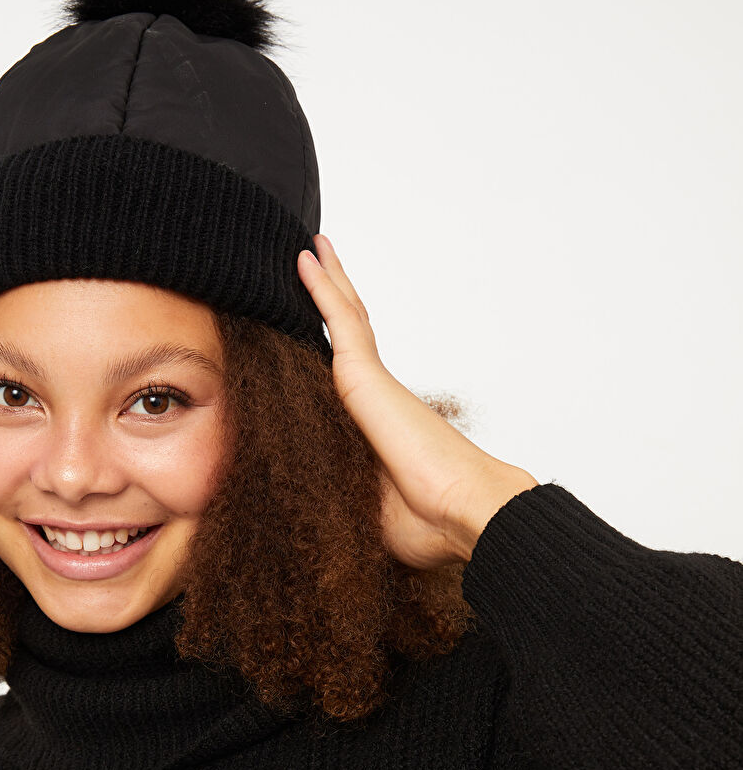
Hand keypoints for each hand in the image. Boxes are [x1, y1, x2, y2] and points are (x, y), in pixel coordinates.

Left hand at [297, 235, 538, 568]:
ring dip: (329, 282)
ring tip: (312, 247)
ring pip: (346, 318)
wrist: (465, 514)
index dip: (332, 350)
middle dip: (333, 301)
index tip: (315, 331)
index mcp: (375, 429)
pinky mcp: (366, 378)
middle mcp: (377, 398)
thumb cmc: (429, 522)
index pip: (347, 379)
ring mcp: (375, 385)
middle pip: (350, 336)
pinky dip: (322, 288)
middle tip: (314, 264)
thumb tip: (304, 497)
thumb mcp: (363, 509)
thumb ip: (338, 490)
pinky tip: (306, 259)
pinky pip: (340, 320)